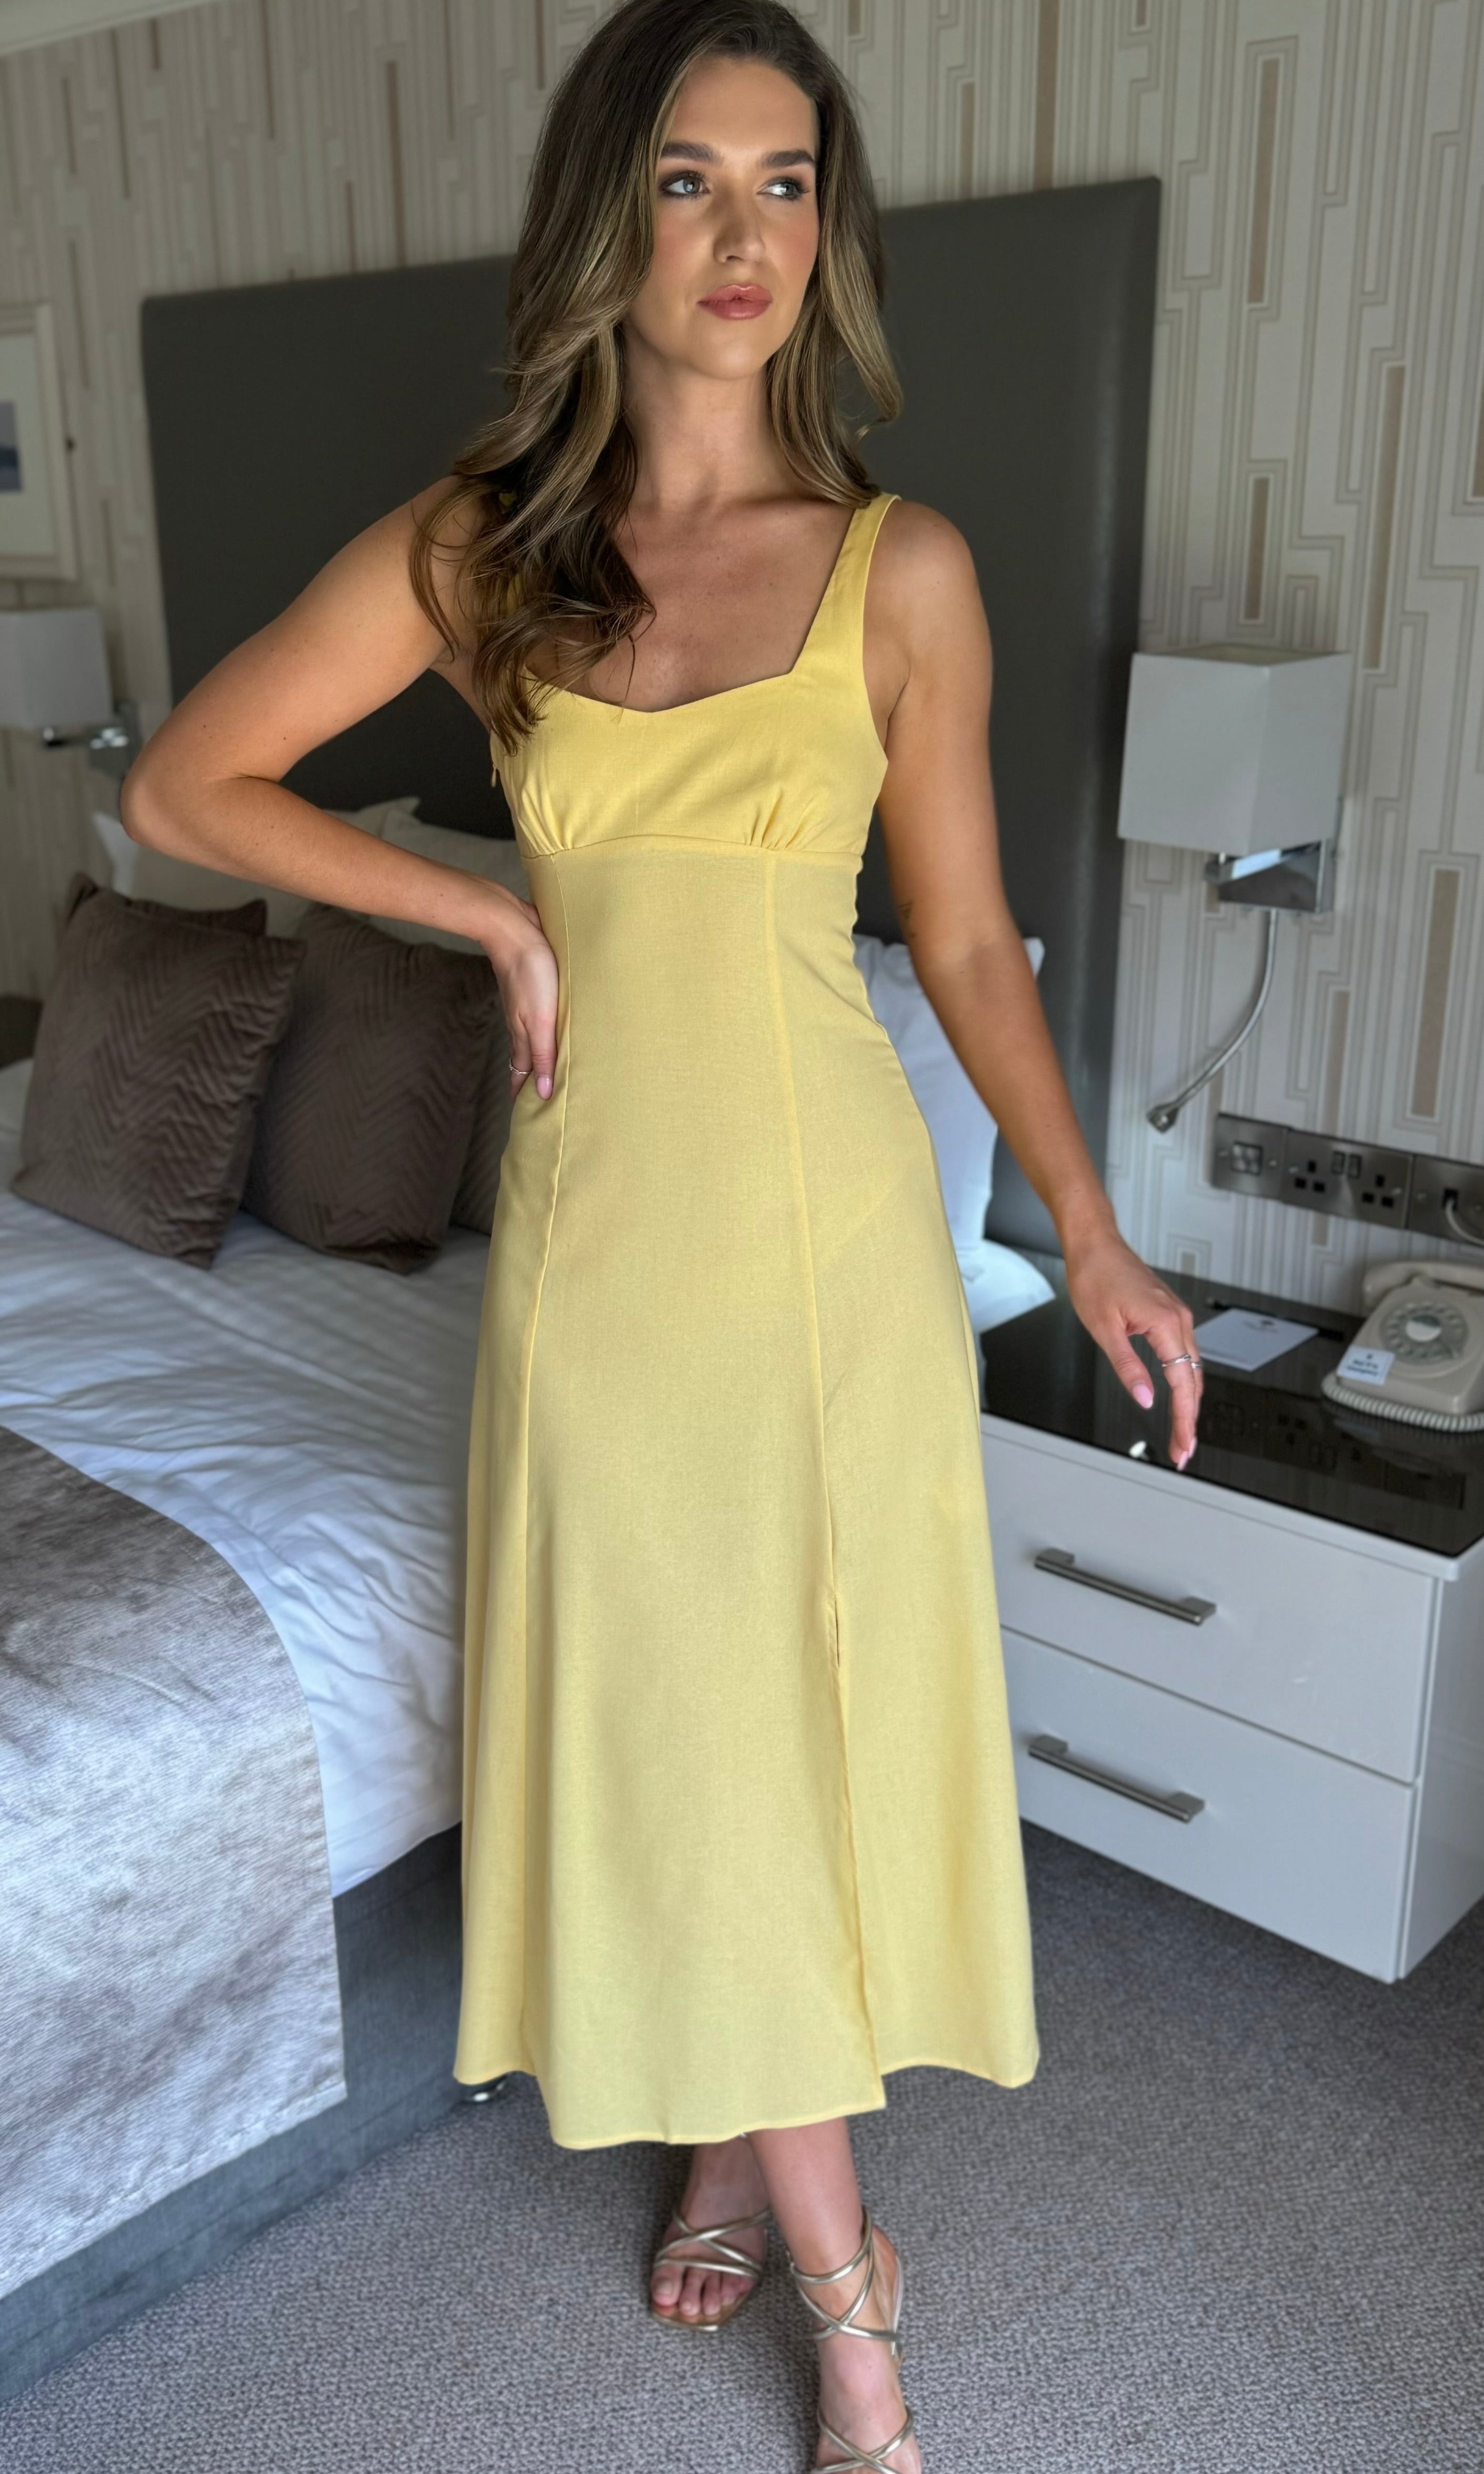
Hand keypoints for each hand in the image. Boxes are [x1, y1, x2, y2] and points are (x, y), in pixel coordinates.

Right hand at [477, 889, 559, 1101]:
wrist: (511, 929)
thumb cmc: (529, 972)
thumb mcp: (540, 1019)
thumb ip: (542, 1054)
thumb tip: (544, 1093)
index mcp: (523, 1033)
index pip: (522, 1072)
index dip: (524, 1094)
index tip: (527, 1115)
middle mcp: (522, 1023)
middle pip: (525, 1058)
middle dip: (530, 1080)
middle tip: (537, 1100)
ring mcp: (524, 1004)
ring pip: (531, 1037)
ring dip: (537, 1055)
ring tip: (545, 1071)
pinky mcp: (532, 987)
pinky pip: (538, 1016)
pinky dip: (542, 1031)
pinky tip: (550, 1027)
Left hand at [1063, 1228, 1203, 1469]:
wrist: (1095, 1244)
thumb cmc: (1094, 1277)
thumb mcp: (1104, 1329)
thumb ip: (1127, 1367)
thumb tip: (1144, 1398)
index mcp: (1165, 1323)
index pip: (1182, 1383)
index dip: (1183, 1419)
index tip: (1182, 1445)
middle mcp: (1178, 1318)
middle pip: (1194, 1379)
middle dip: (1190, 1419)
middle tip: (1183, 1450)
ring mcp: (1176, 1315)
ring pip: (1192, 1367)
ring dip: (1189, 1401)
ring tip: (1181, 1431)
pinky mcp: (1169, 1313)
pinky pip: (1185, 1352)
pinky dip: (1184, 1378)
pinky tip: (1179, 1394)